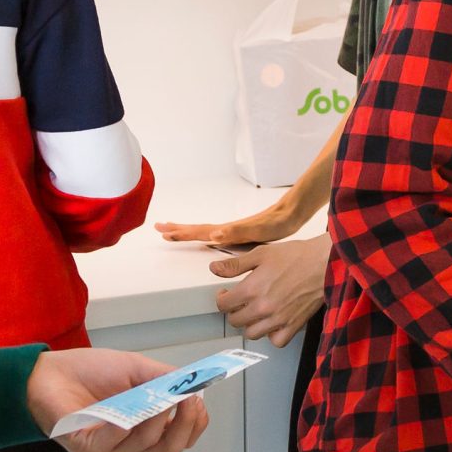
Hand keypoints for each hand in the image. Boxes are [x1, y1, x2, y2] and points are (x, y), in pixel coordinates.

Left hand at [27, 346, 209, 451]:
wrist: (47, 373)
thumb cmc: (88, 372)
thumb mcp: (136, 369)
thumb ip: (165, 379)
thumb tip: (195, 385)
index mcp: (145, 426)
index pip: (180, 437)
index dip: (195, 422)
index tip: (198, 400)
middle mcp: (130, 443)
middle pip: (171, 447)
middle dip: (185, 424)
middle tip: (187, 400)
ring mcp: (109, 450)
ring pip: (146, 444)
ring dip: (156, 419)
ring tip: (155, 397)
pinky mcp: (87, 450)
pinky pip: (111, 446)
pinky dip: (123, 429)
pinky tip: (126, 417)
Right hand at [156, 200, 301, 246]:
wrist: (291, 214)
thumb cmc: (276, 224)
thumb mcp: (256, 230)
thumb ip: (235, 232)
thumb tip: (214, 234)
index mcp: (227, 230)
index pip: (199, 232)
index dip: (181, 233)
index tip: (164, 233)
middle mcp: (227, 229)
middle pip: (197, 229)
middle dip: (178, 230)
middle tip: (160, 229)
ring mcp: (233, 230)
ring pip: (205, 231)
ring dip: (189, 231)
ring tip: (176, 231)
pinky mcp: (242, 233)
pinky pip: (217, 234)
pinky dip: (207, 235)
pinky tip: (208, 237)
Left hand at [210, 235, 328, 346]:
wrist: (324, 263)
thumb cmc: (296, 256)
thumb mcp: (261, 254)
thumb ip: (235, 265)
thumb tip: (214, 268)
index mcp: (251, 289)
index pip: (223, 305)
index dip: (222, 298)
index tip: (226, 293)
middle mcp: (262, 308)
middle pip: (235, 321)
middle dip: (234, 310)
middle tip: (240, 302)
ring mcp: (278, 319)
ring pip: (252, 333)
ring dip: (250, 324)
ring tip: (255, 313)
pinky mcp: (294, 325)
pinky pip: (276, 341)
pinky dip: (272, 335)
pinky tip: (272, 323)